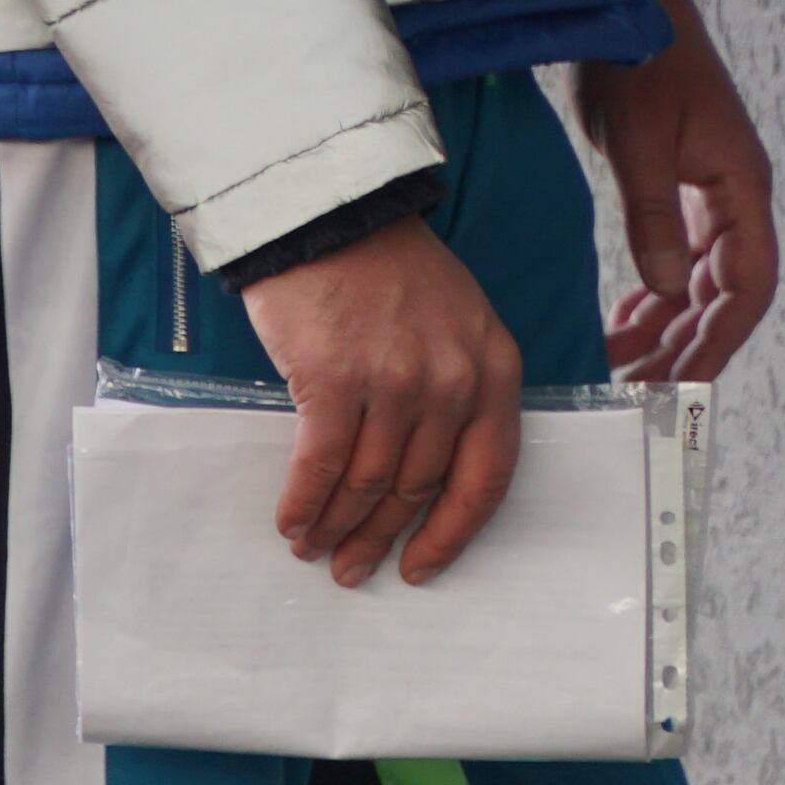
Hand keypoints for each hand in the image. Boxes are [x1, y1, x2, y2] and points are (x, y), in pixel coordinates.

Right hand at [242, 216, 525, 587]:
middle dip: (381, 537)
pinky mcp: (336, 382)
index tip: (421, 565)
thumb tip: (417, 473)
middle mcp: (454, 381)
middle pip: (419, 487)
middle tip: (352, 567)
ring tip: (312, 546)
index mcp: (494, 369)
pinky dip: (303, 502)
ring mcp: (396, 382)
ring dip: (336, 526)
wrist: (331, 217)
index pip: (486, 474)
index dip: (451, 532)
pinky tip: (290, 522)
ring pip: (369, 484)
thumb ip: (454, 391)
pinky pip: (322, 466)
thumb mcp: (455, 325)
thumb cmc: (386, 270)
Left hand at [574, 0, 776, 381]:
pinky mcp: (685, 191)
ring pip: (702, 283)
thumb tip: (668, 290)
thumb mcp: (640, 145)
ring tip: (625, 363)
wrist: (630, 14)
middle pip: (726, 294)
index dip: (722, 340)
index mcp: (742, 188)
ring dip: (668, 326)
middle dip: (688, 345)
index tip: (687, 384)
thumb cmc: (641, 67)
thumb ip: (654, 218)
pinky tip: (626, 318)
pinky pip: (681, 260)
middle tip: (643, 389)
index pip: (748, 285)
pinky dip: (657, 294)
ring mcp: (712, 196)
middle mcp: (736, 198)